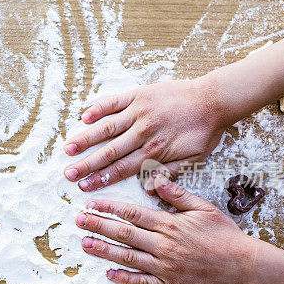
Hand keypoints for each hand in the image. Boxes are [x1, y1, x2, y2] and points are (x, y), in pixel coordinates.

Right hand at [63, 79, 226, 190]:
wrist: (215, 100)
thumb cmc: (204, 131)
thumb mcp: (194, 159)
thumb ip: (168, 174)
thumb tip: (147, 189)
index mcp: (155, 150)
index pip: (122, 168)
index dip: (101, 178)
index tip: (84, 187)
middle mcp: (144, 131)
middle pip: (109, 151)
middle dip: (87, 164)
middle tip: (68, 174)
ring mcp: (140, 111)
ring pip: (107, 127)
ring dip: (86, 138)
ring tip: (68, 149)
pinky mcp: (139, 94)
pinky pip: (114, 101)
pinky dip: (99, 108)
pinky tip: (84, 117)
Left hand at [75, 176, 257, 283]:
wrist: (243, 266)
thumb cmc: (224, 235)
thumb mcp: (203, 207)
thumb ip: (177, 194)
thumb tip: (156, 180)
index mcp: (169, 224)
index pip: (132, 213)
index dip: (109, 208)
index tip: (91, 203)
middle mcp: (163, 245)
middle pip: (123, 234)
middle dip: (98, 225)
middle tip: (78, 220)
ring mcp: (164, 267)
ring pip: (127, 257)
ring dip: (103, 250)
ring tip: (85, 243)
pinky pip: (141, 283)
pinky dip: (123, 278)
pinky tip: (108, 273)